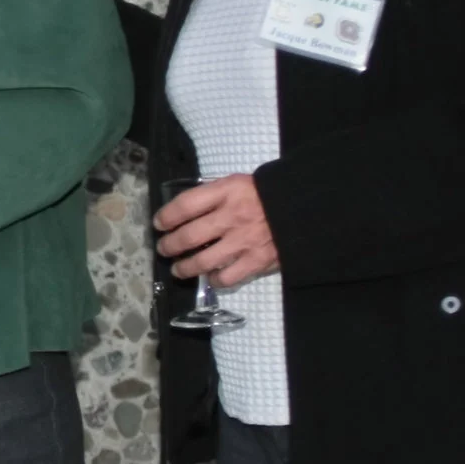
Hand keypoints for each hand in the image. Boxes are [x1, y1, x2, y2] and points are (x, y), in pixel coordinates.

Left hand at [156, 173, 279, 286]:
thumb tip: (183, 211)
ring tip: (178, 269)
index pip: (185, 205)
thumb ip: (212, 195)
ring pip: (202, 261)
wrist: (305, 208)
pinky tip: (210, 277)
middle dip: (169, 246)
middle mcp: (232, 217)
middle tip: (163, 249)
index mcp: (226, 192)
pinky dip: (214, 280)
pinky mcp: (257, 261)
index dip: (166, 216)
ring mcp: (244, 242)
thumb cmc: (265, 194)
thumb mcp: (237, 183)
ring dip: (184, 268)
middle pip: (188, 236)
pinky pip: (226, 278)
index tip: (159, 224)